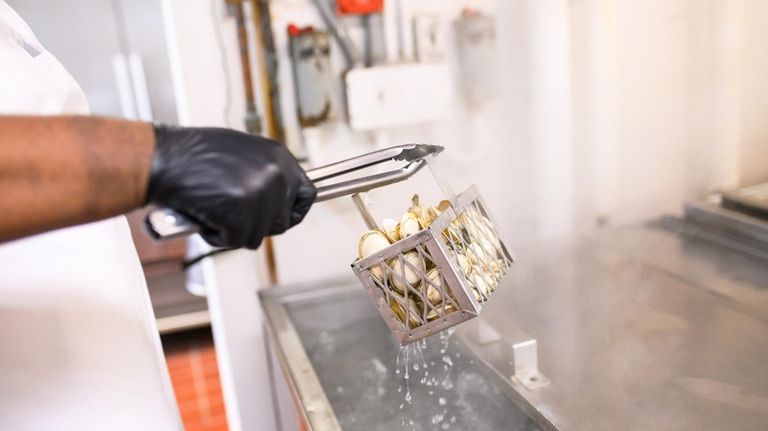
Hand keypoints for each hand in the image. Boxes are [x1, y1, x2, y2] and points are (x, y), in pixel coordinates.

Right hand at [146, 125, 315, 248]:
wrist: (162, 158)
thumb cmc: (193, 155)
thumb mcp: (243, 154)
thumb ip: (264, 174)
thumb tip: (276, 199)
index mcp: (280, 157)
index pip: (306, 195)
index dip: (291, 212)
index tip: (280, 219)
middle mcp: (276, 175)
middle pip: (280, 222)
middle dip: (255, 223)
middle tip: (229, 211)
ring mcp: (261, 196)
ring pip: (256, 236)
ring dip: (233, 230)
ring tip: (212, 207)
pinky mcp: (241, 215)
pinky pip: (235, 240)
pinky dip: (216, 235)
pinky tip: (204, 214)